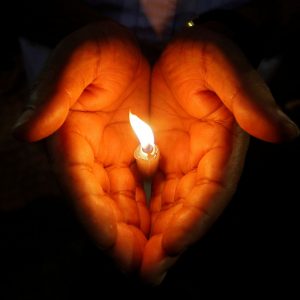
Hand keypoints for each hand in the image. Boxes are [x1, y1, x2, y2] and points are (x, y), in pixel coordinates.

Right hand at [13, 21, 150, 272]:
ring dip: (141, 233)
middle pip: (105, 205)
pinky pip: (145, 190)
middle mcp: (92, 155)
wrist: (124, 47)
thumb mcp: (76, 61)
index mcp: (73, 138)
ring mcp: (114, 157)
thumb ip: (53, 93)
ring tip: (160, 260)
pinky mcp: (135, 154)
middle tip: (146, 270)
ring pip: (126, 204)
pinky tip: (169, 230)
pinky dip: (155, 212)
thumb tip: (25, 131)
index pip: (82, 187)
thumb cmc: (98, 49)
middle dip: (123, 238)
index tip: (116, 248)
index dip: (97, 219)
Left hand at [141, 26, 298, 283]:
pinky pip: (148, 192)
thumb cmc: (204, 55)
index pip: (212, 192)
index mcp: (221, 145)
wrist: (179, 51)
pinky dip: (137, 213)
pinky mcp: (160, 158)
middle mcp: (201, 161)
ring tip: (131, 262)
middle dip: (169, 241)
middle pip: (187, 208)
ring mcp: (180, 162)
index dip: (195, 220)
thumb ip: (249, 96)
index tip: (172, 245)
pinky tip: (124, 231)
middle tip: (146, 272)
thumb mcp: (223, 67)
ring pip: (167, 206)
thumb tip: (286, 132)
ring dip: (150, 235)